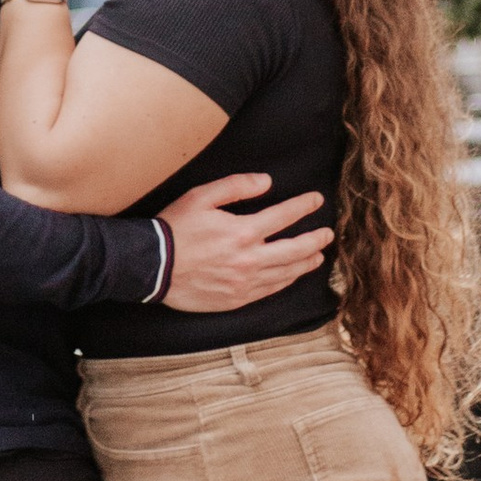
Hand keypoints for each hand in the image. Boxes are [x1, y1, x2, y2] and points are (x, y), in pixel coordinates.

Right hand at [161, 177, 332, 315]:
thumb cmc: (175, 228)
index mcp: (242, 231)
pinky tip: (292, 275)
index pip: (284, 216)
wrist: (153, 266)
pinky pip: (269, 290)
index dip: (304, 206)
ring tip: (318, 256)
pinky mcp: (236, 299)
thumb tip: (267, 182)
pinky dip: (285, 281)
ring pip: (286, 273)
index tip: (317, 200)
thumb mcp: (201, 196)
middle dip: (315, 239)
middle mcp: (249, 259)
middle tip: (327, 233)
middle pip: (294, 249)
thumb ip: (236, 186)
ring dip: (306, 262)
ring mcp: (244, 282)